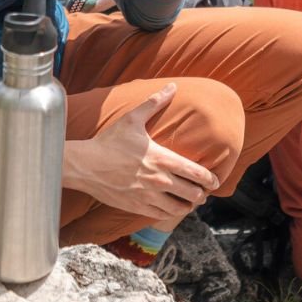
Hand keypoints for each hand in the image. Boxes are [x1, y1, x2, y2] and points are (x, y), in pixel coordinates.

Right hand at [62, 83, 220, 220]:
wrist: (86, 166)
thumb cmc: (110, 141)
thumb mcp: (133, 118)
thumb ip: (155, 102)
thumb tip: (172, 86)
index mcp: (162, 159)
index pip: (195, 172)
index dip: (209, 178)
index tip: (215, 180)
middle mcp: (159, 180)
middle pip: (192, 193)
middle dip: (201, 193)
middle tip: (204, 192)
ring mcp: (148, 196)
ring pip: (178, 208)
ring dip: (188, 205)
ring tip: (192, 201)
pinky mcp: (137, 207)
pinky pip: (161, 215)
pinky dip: (171, 213)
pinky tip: (172, 208)